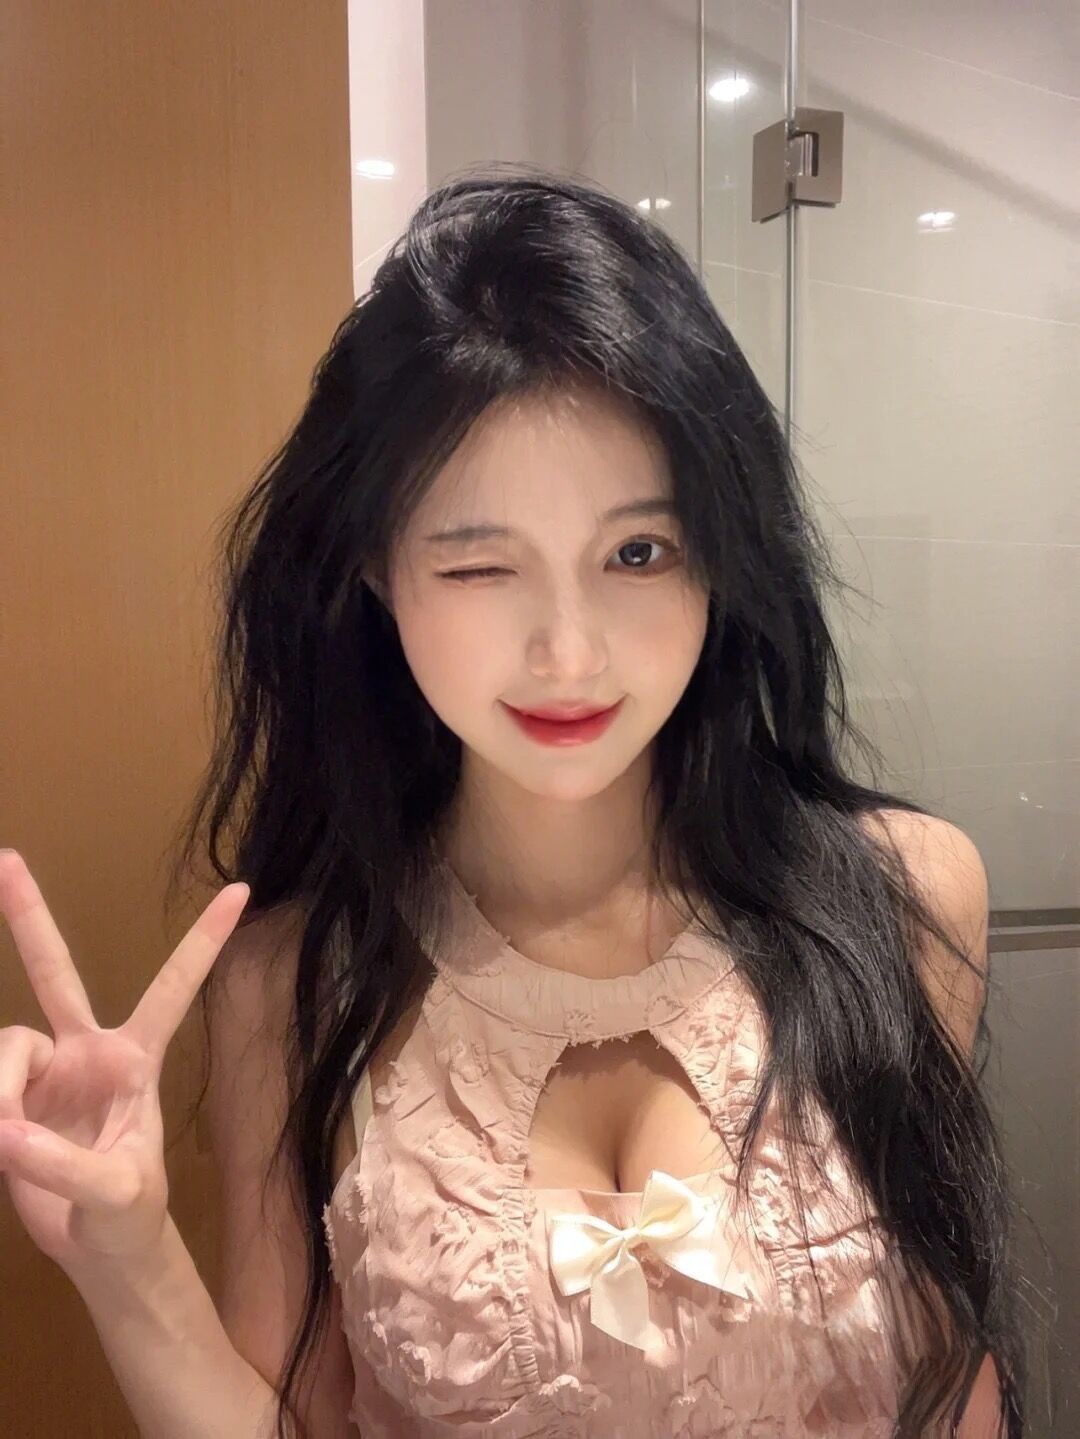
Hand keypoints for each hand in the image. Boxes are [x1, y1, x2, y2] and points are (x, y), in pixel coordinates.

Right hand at [0, 849, 249, 1272]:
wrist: (102, 1252)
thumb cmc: (132, 1218)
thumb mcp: (116, 1195)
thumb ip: (64, 1166)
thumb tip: (4, 1130)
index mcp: (134, 1060)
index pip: (175, 987)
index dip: (204, 939)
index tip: (243, 889)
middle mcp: (87, 1052)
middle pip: (56, 973)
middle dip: (28, 917)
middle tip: (6, 859)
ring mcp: (45, 1075)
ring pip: (5, 1046)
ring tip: (4, 1141)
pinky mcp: (10, 1103)